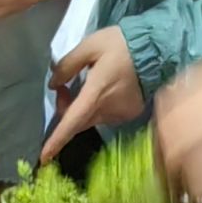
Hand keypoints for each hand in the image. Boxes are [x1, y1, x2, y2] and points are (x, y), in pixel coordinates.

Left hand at [44, 26, 145, 159]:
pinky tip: (105, 87)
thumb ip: (68, 65)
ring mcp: (121, 114)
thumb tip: (53, 84)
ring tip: (87, 82)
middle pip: (78, 121)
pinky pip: (106, 115)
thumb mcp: (90, 45)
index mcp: (96, 93)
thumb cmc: (121, 44)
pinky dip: (98, 106)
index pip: (72, 122)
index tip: (44, 158)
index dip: (57, 140)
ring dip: (82, 107)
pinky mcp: (130, 113)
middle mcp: (108, 110)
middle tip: (63, 85)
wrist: (157, 48)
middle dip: (65, 109)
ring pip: (92, 118)